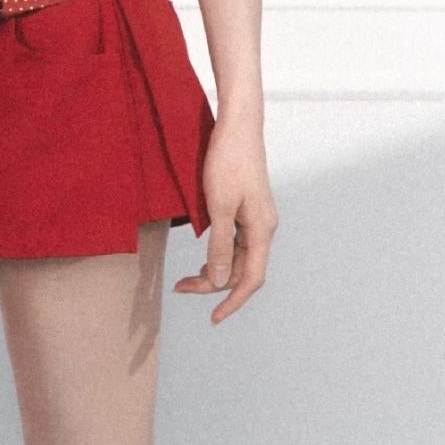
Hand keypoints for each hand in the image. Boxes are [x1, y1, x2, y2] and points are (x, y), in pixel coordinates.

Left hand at [172, 115, 277, 323]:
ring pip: (238, 257)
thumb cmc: (229, 161)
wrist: (238, 126)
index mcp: (262, 230)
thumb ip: (219, 246)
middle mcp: (264, 227)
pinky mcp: (247, 208)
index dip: (232, 302)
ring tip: (188, 276)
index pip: (251, 279)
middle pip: (242, 270)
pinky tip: (203, 255)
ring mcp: (256, 218)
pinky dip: (219, 254)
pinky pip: (236, 242)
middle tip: (181, 287)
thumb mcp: (219, 206)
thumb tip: (218, 280)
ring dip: (215, 270)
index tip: (214, 318)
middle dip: (214, 284)